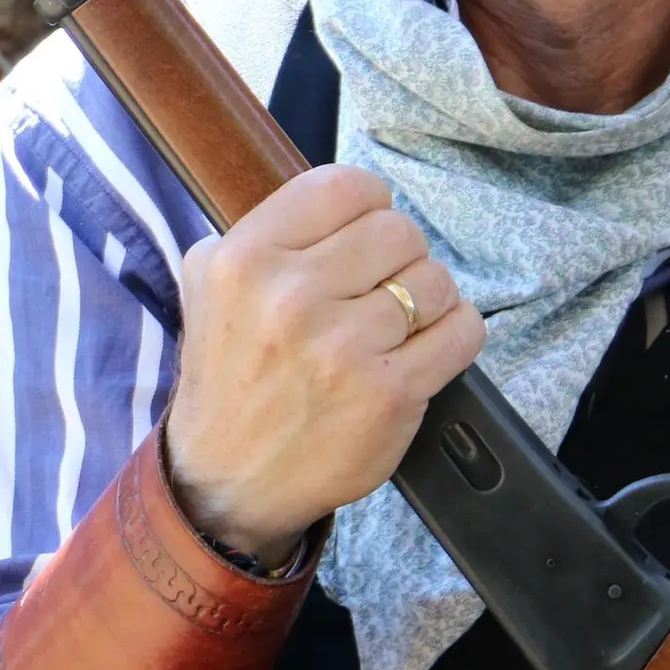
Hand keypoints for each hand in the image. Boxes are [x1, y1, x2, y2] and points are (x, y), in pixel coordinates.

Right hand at [163, 164, 484, 566]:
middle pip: (398, 231)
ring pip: (434, 280)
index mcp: (245, 259)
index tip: (364, 234)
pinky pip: (462, 331)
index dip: (369, 205)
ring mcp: (343, 349)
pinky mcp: (390, 395)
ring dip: (428, 298)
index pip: (347, 186)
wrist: (226, 483)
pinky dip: (456, 331)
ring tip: (399, 322)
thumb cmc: (231, 376)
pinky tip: (429, 344)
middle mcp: (291, 298)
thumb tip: (333, 196)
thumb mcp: (208, 284)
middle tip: (380, 287)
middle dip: (399, 256)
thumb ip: (259, 229)